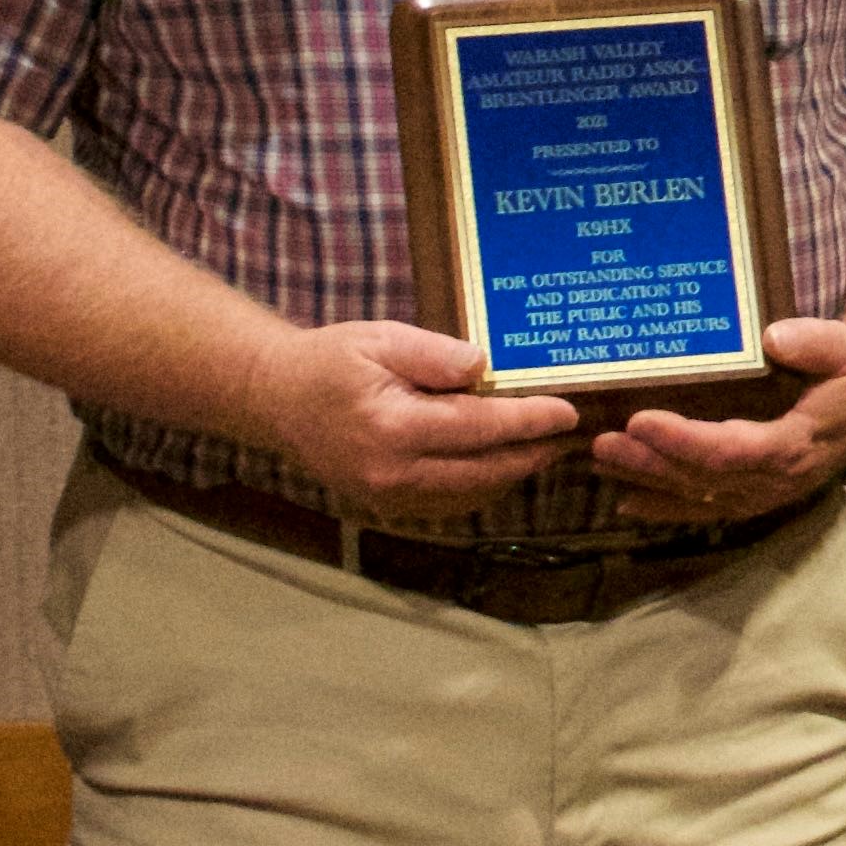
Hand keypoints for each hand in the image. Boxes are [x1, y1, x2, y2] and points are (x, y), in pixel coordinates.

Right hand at [256, 319, 578, 516]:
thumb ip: (434, 355)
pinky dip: (481, 486)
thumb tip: (484, 369)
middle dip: (531, 453)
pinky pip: (449, 503)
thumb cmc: (331, 361)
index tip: (567, 412)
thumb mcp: (381, 338)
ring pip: (470, 494)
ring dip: (510, 473)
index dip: (528, 421)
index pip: (479, 428)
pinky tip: (500, 463)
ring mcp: (388, 497)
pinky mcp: (386, 507)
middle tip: (567, 434)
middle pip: (483, 471)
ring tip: (541, 447)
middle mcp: (392, 472)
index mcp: (392, 427)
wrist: (278, 400)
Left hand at [599, 317, 845, 519]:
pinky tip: (625, 501)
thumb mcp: (845, 350)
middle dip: (648, 461)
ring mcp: (760, 495)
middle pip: (701, 478)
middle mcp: (772, 480)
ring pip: (694, 496)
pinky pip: (701, 510)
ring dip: (645, 482)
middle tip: (601, 442)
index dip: (683, 440)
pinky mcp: (750, 498)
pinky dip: (662, 508)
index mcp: (793, 444)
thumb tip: (774, 337)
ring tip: (599, 461)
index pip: (731, 449)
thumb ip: (816, 342)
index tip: (641, 419)